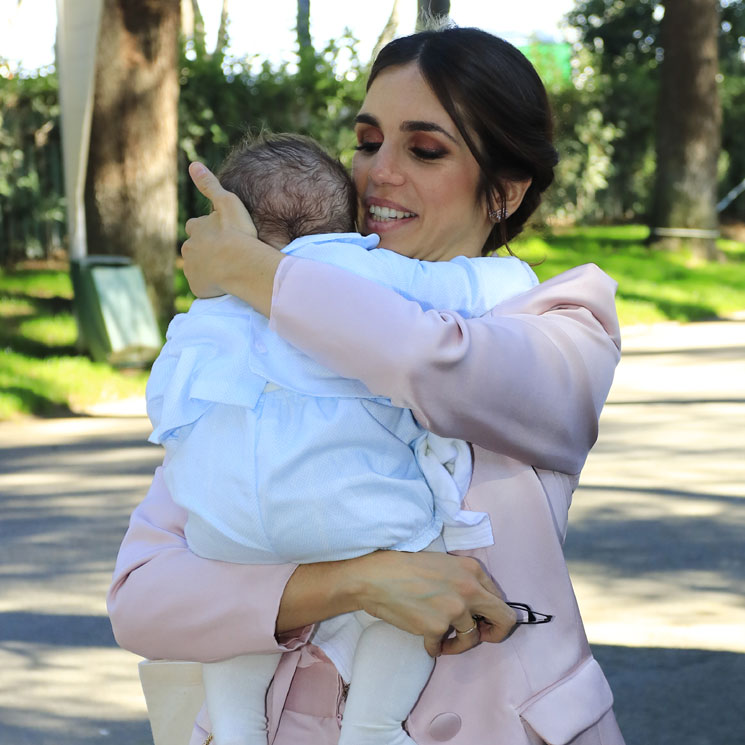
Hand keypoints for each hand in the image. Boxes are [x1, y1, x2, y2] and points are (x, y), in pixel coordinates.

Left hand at [182, 162, 258, 297]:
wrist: (240, 263)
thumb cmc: (237, 233)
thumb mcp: (227, 203)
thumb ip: (210, 185)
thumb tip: (193, 165)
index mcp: (196, 228)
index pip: (195, 227)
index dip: (205, 230)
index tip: (218, 235)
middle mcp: (189, 248)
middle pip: (194, 249)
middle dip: (205, 251)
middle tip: (224, 255)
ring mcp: (192, 269)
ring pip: (197, 268)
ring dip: (207, 268)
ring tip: (227, 272)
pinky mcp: (197, 287)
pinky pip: (203, 287)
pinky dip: (211, 286)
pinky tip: (225, 285)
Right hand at [353, 550, 516, 656]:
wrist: (376, 576)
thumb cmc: (405, 566)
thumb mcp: (443, 563)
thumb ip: (466, 580)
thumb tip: (478, 604)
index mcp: (472, 570)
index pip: (500, 599)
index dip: (492, 613)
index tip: (481, 620)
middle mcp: (468, 590)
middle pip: (503, 620)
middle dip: (495, 633)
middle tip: (480, 635)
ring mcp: (454, 610)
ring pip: (471, 639)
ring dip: (457, 644)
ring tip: (441, 639)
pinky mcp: (436, 628)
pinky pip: (441, 647)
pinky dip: (432, 647)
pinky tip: (423, 638)